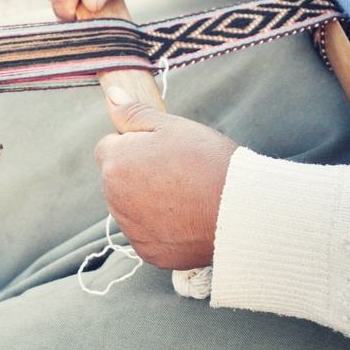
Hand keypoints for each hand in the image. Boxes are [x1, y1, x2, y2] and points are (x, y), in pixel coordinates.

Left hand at [95, 86, 237, 269]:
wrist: (241, 212)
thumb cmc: (208, 162)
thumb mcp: (172, 127)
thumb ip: (134, 113)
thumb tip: (111, 97)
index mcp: (114, 164)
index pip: (108, 147)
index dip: (134, 143)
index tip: (162, 148)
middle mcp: (114, 200)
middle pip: (117, 178)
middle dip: (138, 172)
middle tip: (178, 170)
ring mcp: (132, 229)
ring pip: (131, 207)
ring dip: (147, 200)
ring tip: (186, 193)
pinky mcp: (149, 252)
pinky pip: (147, 233)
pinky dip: (161, 227)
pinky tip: (187, 217)